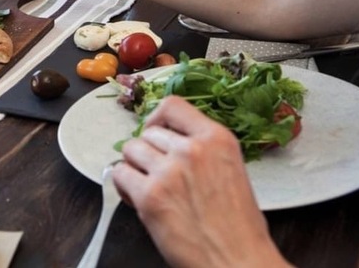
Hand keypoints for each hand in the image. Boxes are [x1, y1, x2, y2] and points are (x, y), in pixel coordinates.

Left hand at [112, 96, 288, 267]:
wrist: (237, 262)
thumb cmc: (239, 228)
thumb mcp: (232, 171)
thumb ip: (204, 150)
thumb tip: (171, 143)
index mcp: (217, 139)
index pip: (173, 105)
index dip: (157, 118)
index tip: (154, 131)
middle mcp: (192, 149)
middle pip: (148, 133)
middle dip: (148, 153)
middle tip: (156, 175)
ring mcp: (168, 171)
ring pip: (130, 150)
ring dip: (134, 167)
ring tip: (148, 187)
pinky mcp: (149, 196)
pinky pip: (119, 174)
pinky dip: (123, 185)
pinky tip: (137, 199)